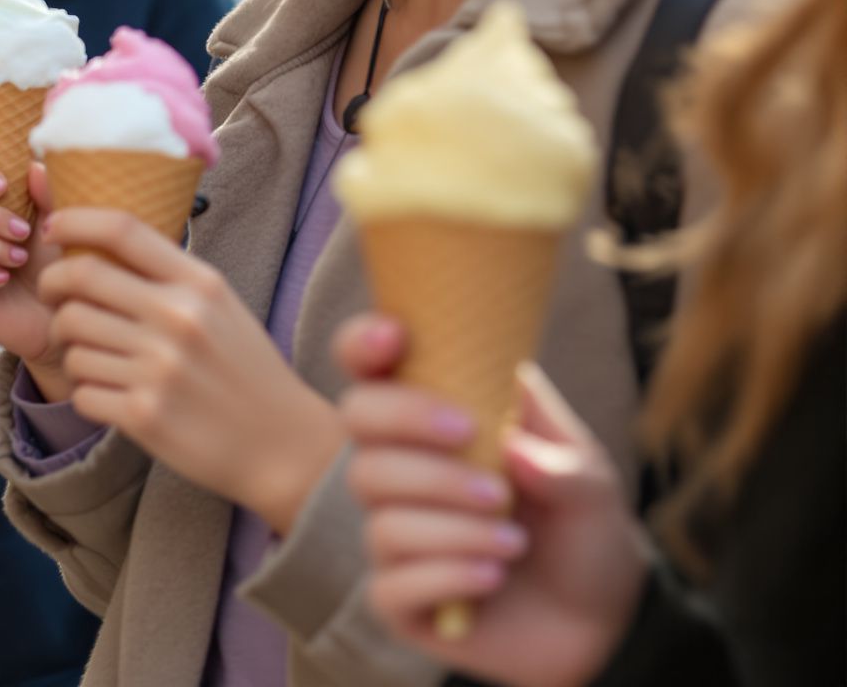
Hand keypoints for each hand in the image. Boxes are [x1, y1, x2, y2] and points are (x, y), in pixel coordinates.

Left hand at [39, 207, 340, 531]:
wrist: (283, 446)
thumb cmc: (244, 370)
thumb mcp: (221, 306)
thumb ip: (168, 274)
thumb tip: (93, 242)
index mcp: (199, 284)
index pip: (120, 229)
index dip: (72, 220)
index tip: (52, 229)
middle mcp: (178, 319)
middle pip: (77, 279)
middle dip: (52, 286)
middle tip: (54, 299)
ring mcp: (159, 368)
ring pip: (71, 339)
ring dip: (71, 349)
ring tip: (97, 359)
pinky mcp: (143, 415)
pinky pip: (80, 390)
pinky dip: (87, 393)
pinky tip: (113, 396)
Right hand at [336, 316, 647, 686]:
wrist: (598, 616)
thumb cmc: (580, 526)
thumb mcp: (593, 484)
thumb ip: (564, 463)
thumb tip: (513, 451)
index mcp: (434, 416)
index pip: (370, 365)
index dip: (364, 343)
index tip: (396, 337)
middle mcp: (399, 465)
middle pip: (356, 419)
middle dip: (411, 426)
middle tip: (476, 446)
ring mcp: (392, 529)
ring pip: (382, 511)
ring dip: (454, 524)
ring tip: (515, 541)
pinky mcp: (397, 596)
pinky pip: (392, 582)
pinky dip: (448, 576)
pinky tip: (492, 577)